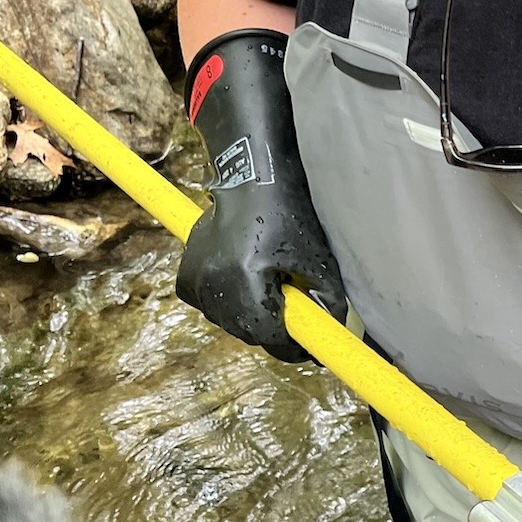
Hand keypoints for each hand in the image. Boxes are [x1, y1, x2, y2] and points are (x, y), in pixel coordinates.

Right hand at [174, 29, 345, 360]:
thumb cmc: (289, 212)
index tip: (312, 346)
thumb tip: (336, 337)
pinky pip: (213, 307)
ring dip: (253, 316)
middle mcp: (212, 286)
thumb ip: (329, 302)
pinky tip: (247, 280)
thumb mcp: (317, 258)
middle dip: (275, 330)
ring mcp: (194, 283)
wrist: (248, 176)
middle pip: (249, 334)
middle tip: (297, 313)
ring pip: (231, 322)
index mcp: (244, 282)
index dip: (295, 346)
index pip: (270, 337)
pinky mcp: (184, 279)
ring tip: (272, 287)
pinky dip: (230, 303)